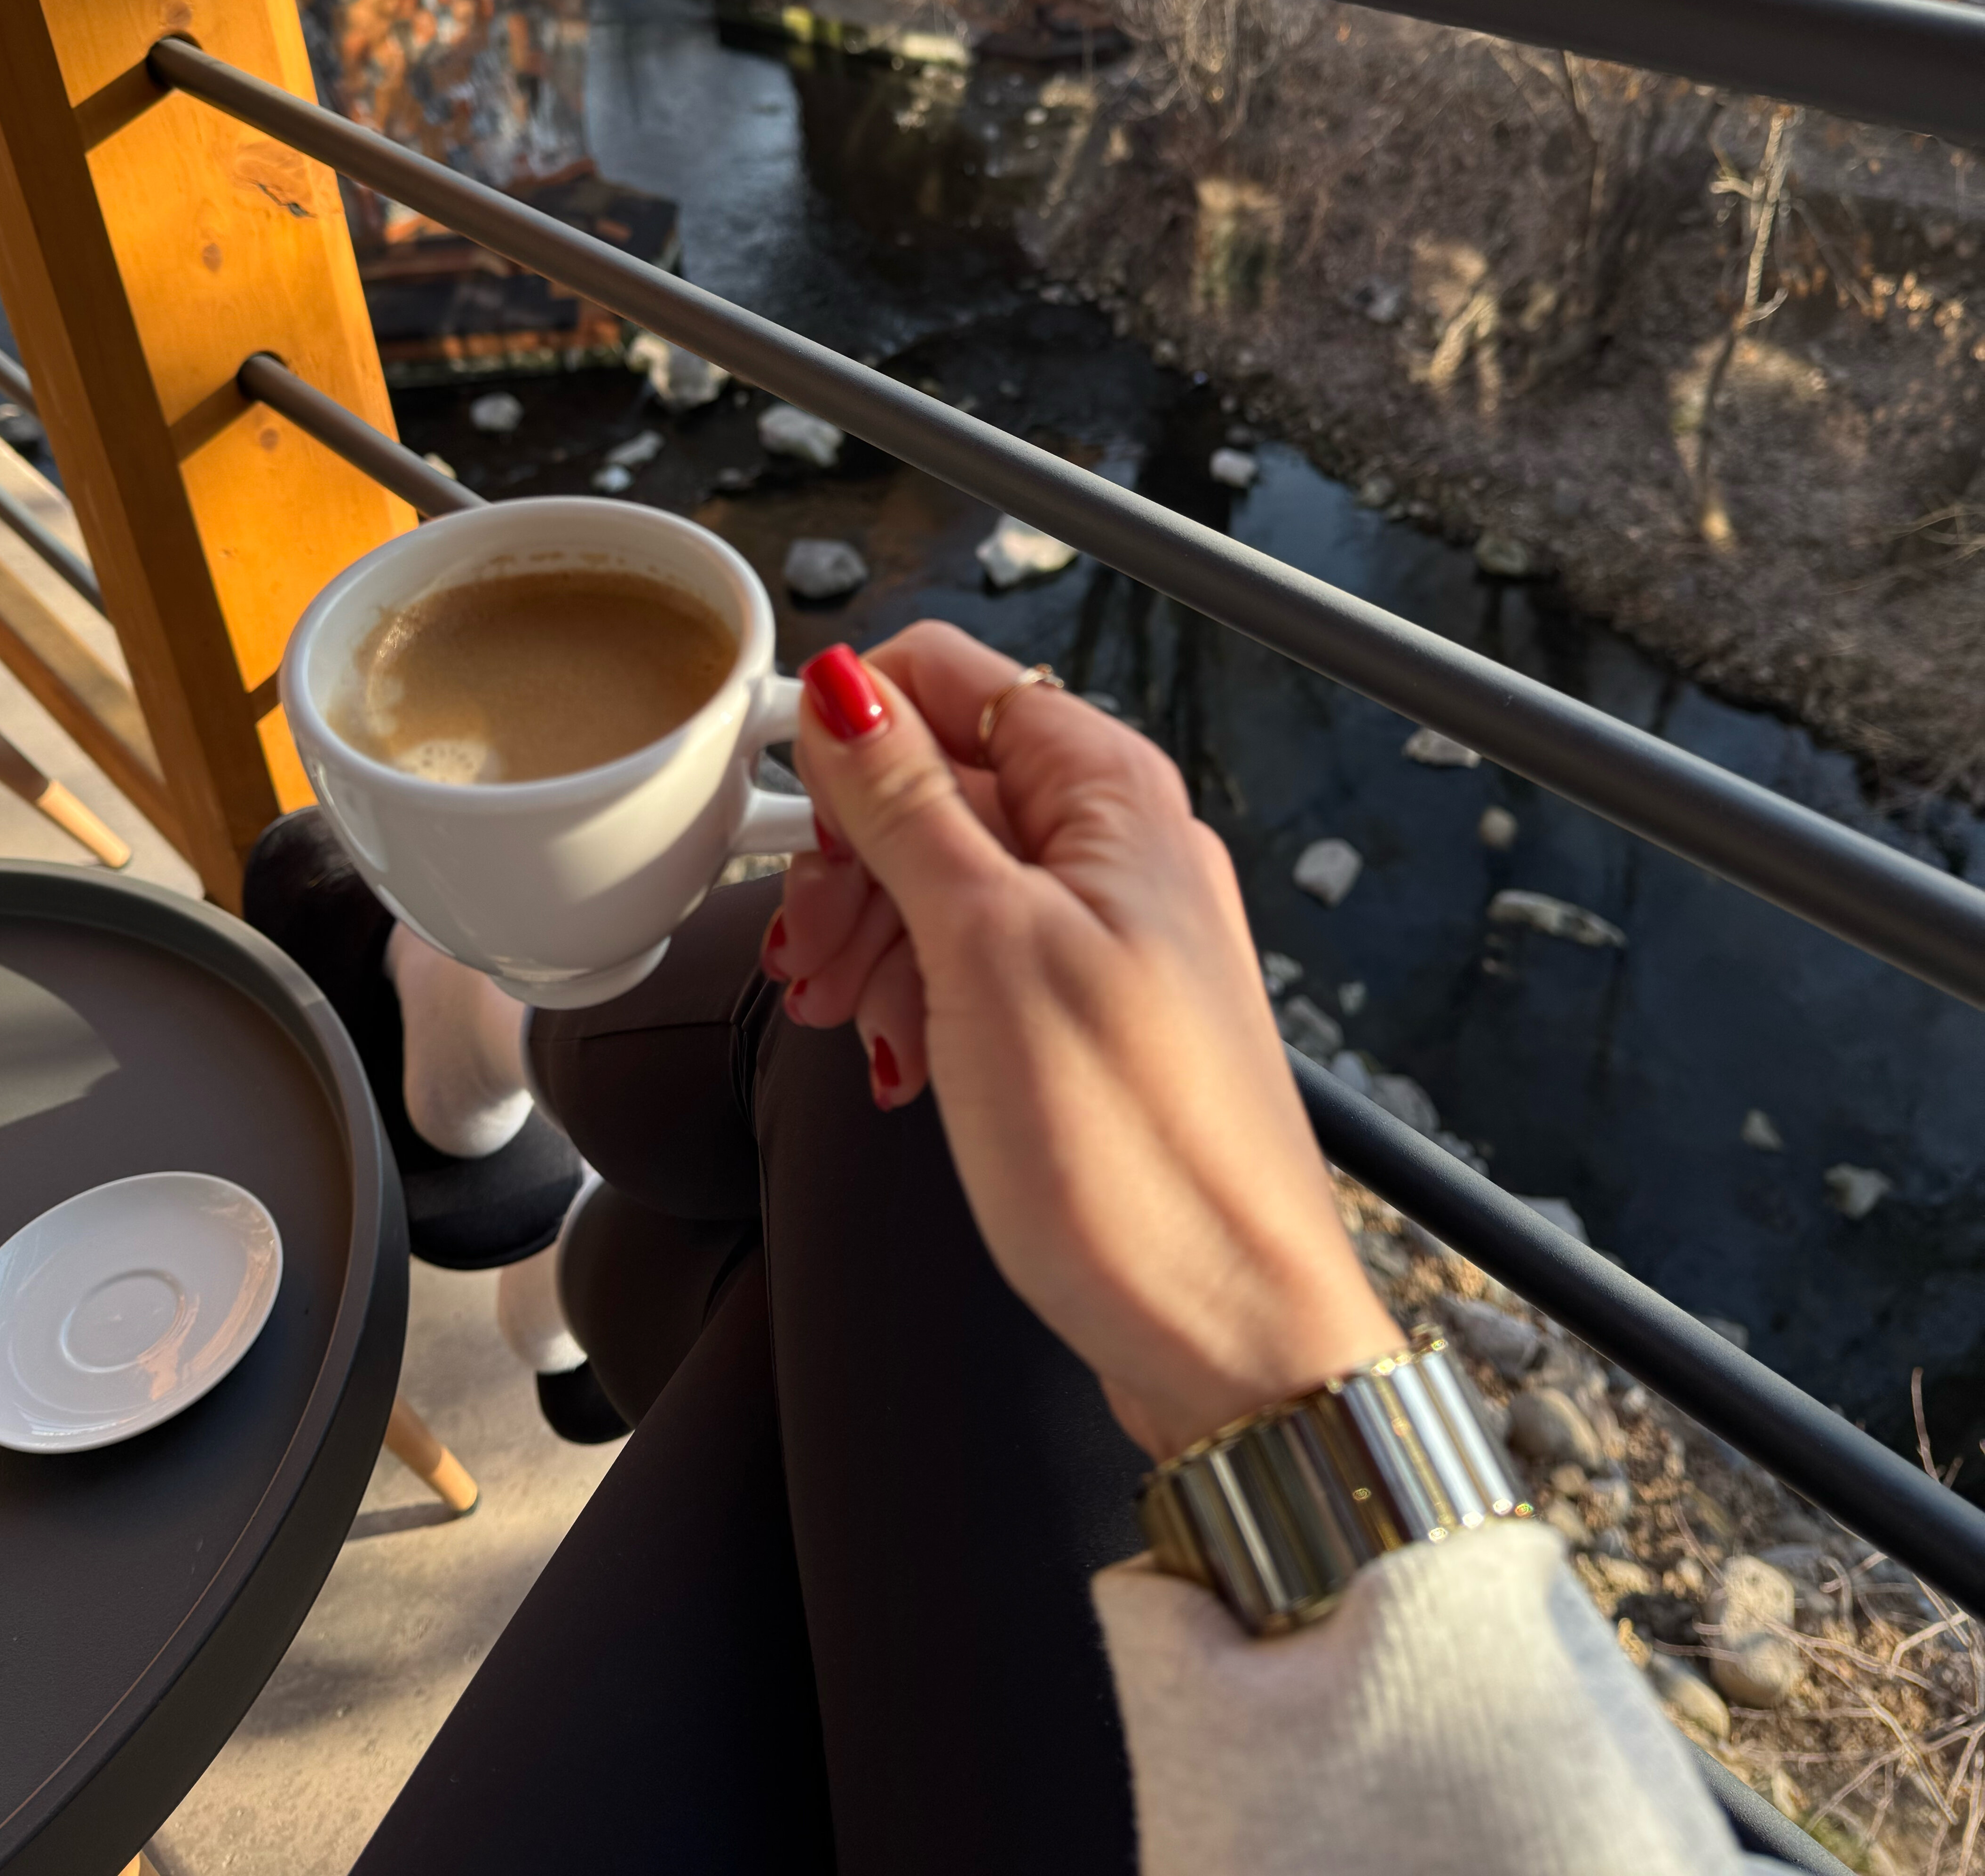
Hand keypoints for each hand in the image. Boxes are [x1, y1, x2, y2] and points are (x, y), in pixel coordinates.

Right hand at [767, 623, 1402, 1458]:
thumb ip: (908, 805)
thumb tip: (844, 688)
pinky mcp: (1092, 1016)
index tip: (783, 809)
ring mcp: (1109, 933)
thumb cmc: (1132, 1154)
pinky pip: (978, 963)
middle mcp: (1121, 845)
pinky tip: (896, 1060)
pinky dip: (919, 999)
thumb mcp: (985, 947)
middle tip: (808, 952)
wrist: (1230, 1335)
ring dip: (872, 938)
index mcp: (1110, 793)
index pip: (951, 678)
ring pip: (947, 878)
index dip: (853, 729)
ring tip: (843, 1021)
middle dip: (851, 858)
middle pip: (940, 782)